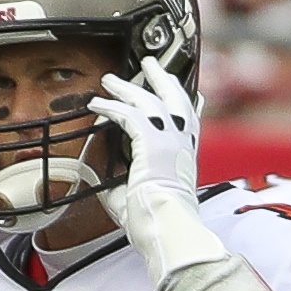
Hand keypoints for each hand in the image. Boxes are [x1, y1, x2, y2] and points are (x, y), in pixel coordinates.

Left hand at [89, 57, 222, 285]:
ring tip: (110, 79)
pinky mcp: (153, 141)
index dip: (193, 105)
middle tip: (149, 64)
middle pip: (175, 99)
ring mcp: (171, 139)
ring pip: (150, 100)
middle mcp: (183, 144)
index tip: (195, 94)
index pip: (192, 123)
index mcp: (185, 157)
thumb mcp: (136, 194)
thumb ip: (119, 178)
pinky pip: (129, 115)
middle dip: (161, 78)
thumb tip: (97, 169)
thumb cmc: (153, 221)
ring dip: (127, 87)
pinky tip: (96, 103)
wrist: (165, 226)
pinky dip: (110, 107)